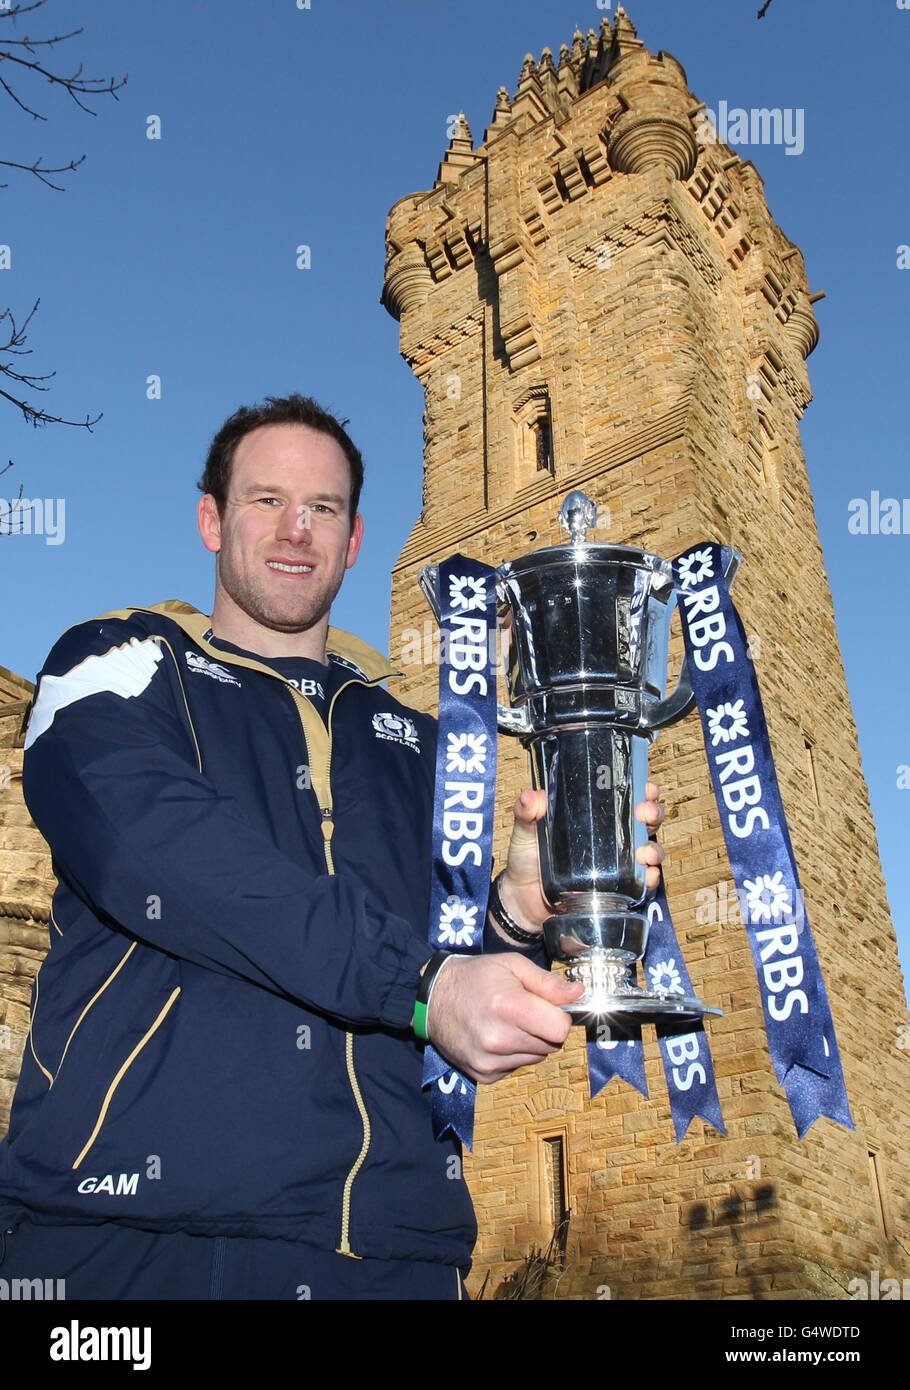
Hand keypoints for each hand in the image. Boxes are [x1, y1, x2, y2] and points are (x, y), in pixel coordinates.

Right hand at [426, 952, 582, 1083]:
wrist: (432, 999)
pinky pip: (517, 1067)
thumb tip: (579, 994)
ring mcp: (489, 1061)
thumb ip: (548, 983)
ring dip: (530, 1042)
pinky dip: (513, 1054)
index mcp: (509, 1007)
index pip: (561, 1030)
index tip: (547, 1007)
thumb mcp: (512, 966)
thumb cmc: (475, 976)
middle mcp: (499, 1039)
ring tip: (508, 1023)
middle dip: (545, 1028)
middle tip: (524, 1011)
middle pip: (551, 1045)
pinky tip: (496, 1036)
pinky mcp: (483, 1075)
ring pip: (536, 1058)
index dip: (559, 1017)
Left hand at [493, 781, 666, 937]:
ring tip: (646, 851)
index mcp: (594, 817)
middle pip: (644, 820)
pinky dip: (650, 878)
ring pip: (649, 849)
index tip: (646, 788)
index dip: (642, 790)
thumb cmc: (526, 859)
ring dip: (654, 848)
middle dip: (652, 814)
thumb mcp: (525, 831)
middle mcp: (611, 838)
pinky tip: (647, 874)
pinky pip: (641, 883)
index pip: (624, 798)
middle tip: (645, 814)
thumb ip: (526, 813)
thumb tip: (530, 797)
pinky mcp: (616, 889)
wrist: (522, 900)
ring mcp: (616, 864)